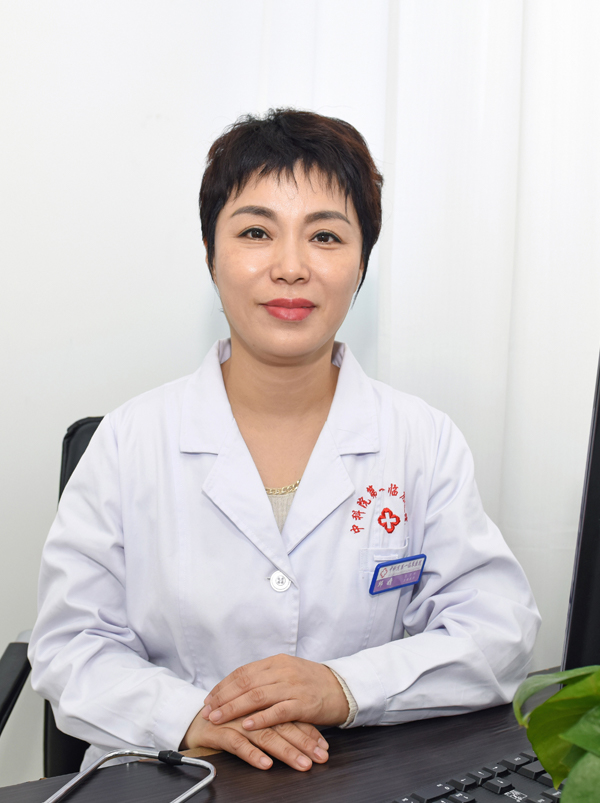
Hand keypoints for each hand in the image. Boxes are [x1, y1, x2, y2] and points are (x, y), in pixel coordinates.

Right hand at [181, 708, 328, 771]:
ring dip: (285, 751)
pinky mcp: (220, 732)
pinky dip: (253, 754)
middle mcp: (252, 710)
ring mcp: (237, 721)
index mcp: (263, 703)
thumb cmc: (230, 720)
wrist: (197, 721)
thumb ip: (278, 721)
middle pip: (282, 725)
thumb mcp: (257, 718)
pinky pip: (238, 744)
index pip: (291, 715)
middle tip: (320, 757)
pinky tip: (265, 764)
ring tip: (302, 764)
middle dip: (304, 743)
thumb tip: (308, 738)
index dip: (308, 731)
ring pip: (265, 735)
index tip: (324, 747)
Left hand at [201, 654, 348, 730]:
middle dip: (223, 697)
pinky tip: (247, 725)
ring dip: (234, 708)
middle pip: (246, 683)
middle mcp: (283, 671)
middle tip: (207, 710)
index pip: (243, 671)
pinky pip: (278, 712)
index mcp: (277, 661)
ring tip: (219, 718)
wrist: (342, 688)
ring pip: (257, 696)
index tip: (210, 698)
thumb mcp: (288, 672)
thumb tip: (239, 686)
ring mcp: (293, 686)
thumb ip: (266, 677)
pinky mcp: (303, 704)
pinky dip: (261, 718)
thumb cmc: (312, 683)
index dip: (224, 685)